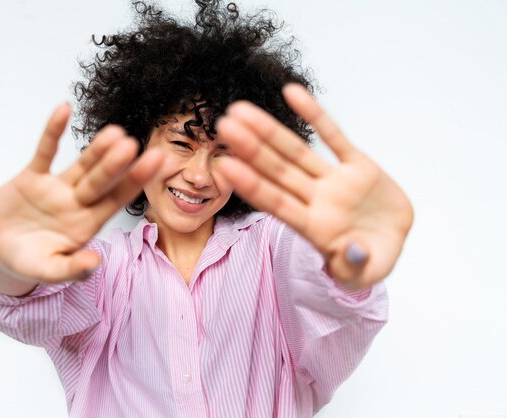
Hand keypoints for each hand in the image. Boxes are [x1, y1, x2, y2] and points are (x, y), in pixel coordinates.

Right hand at [0, 103, 163, 283]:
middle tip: (132, 144)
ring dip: (95, 148)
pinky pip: (44, 152)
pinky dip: (52, 132)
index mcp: (87, 224)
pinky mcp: (32, 178)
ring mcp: (56, 188)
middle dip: (115, 164)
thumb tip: (96, 263)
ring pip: (80, 164)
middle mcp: (78, 202)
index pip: (116, 200)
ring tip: (114, 131)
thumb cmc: (29, 262)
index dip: (134, 182)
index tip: (155, 163)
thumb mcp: (48, 270)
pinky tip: (64, 110)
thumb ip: (72, 269)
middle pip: (101, 180)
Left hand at [216, 84, 413, 287]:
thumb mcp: (365, 274)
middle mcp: (316, 200)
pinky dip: (315, 115)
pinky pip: (334, 136)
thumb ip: (355, 266)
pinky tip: (292, 92)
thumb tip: (351, 253)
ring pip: (297, 151)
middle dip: (251, 149)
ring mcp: (334, 181)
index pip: (275, 203)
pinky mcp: (357, 165)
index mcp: (313, 227)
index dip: (251, 184)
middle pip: (277, 171)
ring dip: (269, 130)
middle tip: (223, 126)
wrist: (392, 241)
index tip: (225, 166)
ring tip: (241, 110)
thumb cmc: (371, 260)